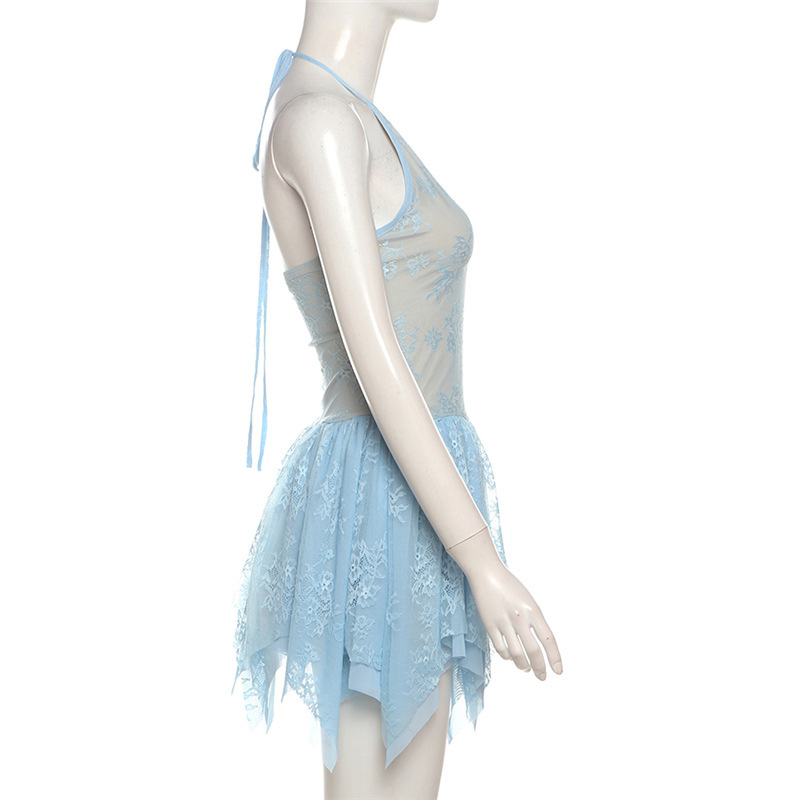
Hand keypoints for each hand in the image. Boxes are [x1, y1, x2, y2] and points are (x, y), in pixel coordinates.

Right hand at [466, 559, 562, 678]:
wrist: (487, 573)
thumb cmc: (510, 586)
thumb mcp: (528, 600)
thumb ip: (535, 621)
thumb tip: (540, 645)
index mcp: (533, 609)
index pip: (548, 639)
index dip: (555, 658)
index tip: (558, 671)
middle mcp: (520, 617)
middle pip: (534, 651)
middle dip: (540, 668)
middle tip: (542, 677)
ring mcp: (504, 621)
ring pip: (517, 654)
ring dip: (523, 665)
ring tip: (526, 668)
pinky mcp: (489, 624)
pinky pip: (501, 648)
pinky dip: (507, 657)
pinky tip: (511, 657)